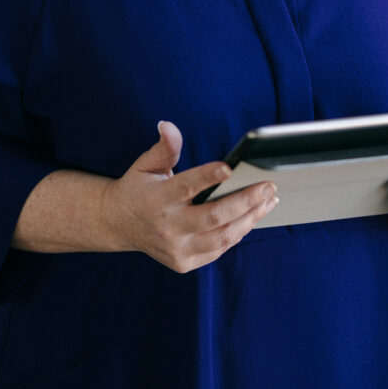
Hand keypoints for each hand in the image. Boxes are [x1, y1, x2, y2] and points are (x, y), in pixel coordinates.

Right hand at [100, 121, 278, 271]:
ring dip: (250, 219)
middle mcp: (167, 227)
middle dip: (246, 201)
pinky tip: (251, 217)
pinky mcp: (184, 263)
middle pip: (214, 216)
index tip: (230, 167)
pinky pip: (218, 249)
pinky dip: (237, 233)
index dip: (209, 176)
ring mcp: (177, 249)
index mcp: (158, 198)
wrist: (119, 224)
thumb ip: (164, 147)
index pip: (187, 186)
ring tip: (269, 201)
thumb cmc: (139, 187)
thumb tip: (168, 125)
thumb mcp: (145, 164)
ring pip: (222, 237)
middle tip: (268, 186)